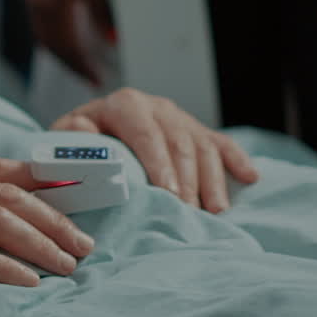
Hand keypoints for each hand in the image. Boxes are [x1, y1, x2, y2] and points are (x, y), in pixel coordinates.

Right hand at [24, 0, 114, 85]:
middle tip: (87, 75)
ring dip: (61, 50)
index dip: (82, 67)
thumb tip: (113, 39)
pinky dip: (55, 34)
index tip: (96, 80)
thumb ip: (103, 12)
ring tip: (77, 58)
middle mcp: (38, 9)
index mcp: (52, 11)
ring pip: (46, 36)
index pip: (68, 50)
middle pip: (53, 48)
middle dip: (70, 64)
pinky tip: (65, 31)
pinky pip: (42, 22)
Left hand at [52, 88, 259, 212]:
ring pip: (203, 147)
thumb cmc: (79, 138)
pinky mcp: (198, 130)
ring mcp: (181, 118)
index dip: (159, 163)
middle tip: (189, 212)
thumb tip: (82, 144)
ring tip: (215, 211)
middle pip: (180, 142)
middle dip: (186, 179)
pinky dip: (236, 161)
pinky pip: (222, 144)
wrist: (92, 126)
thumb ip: (71, 137)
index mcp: (125, 104)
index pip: (146, 133)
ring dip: (212, 180)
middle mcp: (157, 107)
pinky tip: (250, 178)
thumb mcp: (67, 134)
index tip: (167, 192)